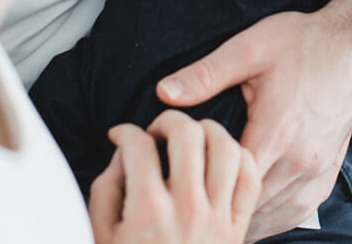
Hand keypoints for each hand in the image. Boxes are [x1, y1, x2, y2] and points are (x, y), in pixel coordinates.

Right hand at [90, 110, 259, 243]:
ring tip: (192, 137)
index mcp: (148, 210)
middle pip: (186, 133)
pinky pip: (250, 177)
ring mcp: (217, 216)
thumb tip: (120, 157)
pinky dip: (240, 158)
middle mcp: (186, 207)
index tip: (122, 135)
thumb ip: (106, 191)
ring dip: (207, 131)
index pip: (138, 145)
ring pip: (225, 147)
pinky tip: (223, 157)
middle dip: (168, 119)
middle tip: (158, 129)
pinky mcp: (238, 227)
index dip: (125, 132)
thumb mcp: (102, 237)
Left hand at [156, 0, 351, 239]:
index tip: (181, 186)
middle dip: (223, 210)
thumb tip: (164, 92)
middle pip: (253, 205)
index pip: (230, 181)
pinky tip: (264, 218)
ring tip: (222, 224)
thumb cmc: (303, 42)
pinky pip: (305, 208)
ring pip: (279, 213)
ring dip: (252, 220)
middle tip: (193, 212)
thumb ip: (205, 74)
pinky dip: (281, 218)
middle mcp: (299, 158)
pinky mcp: (330, 166)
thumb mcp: (248, 49)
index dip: (202, 188)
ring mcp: (318, 166)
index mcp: (275, 132)